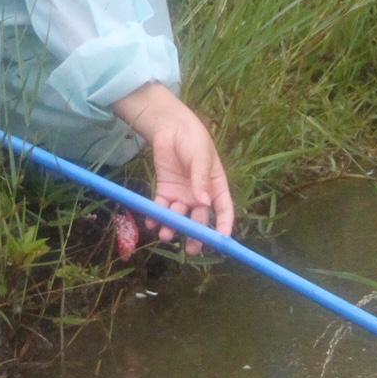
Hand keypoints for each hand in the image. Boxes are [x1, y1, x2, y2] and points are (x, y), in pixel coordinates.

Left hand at [113, 83, 234, 253]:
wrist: (170, 127)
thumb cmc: (193, 139)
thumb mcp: (200, 156)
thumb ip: (201, 179)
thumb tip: (204, 203)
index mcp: (216, 187)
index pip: (224, 210)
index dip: (224, 225)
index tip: (222, 240)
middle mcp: (200, 196)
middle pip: (200, 221)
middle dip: (196, 236)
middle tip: (192, 249)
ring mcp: (181, 195)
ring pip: (179, 218)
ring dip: (173, 227)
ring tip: (166, 233)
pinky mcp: (164, 192)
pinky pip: (161, 209)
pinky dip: (156, 217)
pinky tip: (152, 222)